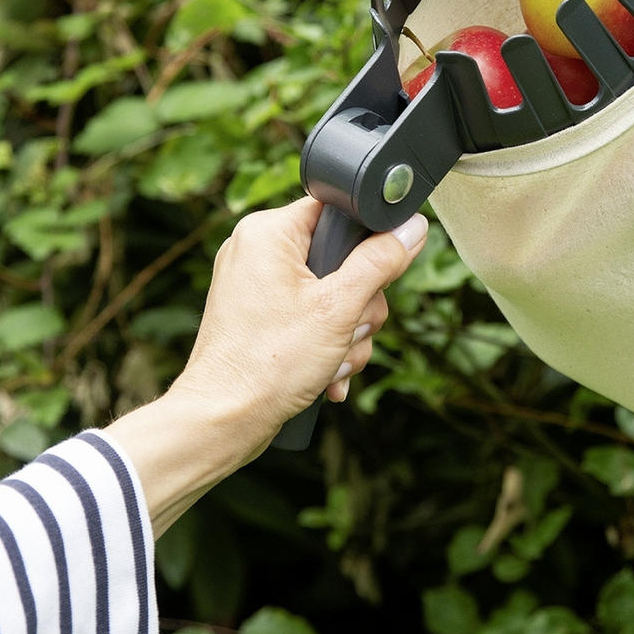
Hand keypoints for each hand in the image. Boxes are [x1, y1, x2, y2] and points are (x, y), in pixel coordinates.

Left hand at [173, 197, 426, 447]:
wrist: (222, 423)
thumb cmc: (267, 364)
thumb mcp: (339, 308)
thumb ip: (380, 262)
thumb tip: (411, 228)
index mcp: (268, 232)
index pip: (337, 210)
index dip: (366, 241)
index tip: (377, 274)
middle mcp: (257, 251)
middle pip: (342, 258)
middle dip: (358, 305)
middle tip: (347, 331)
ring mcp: (257, 286)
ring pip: (333, 294)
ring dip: (347, 333)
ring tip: (333, 361)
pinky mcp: (260, 317)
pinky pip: (311, 316)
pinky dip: (325, 344)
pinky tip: (326, 375)